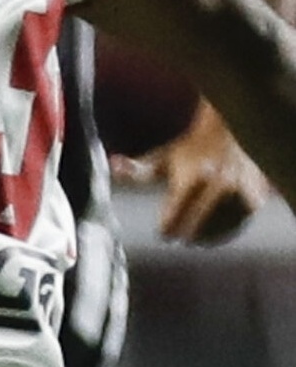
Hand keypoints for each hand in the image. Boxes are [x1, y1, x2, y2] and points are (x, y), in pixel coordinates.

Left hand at [112, 98, 267, 244]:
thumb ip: (137, 170)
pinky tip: (223, 225)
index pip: (173, 217)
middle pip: (197, 225)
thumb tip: (113, 165)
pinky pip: (241, 220)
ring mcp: (237, 188)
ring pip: (221, 226)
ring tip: (201, 235)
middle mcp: (214, 184)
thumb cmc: (187, 147)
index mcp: (189, 178)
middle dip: (187, 234)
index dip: (167, 229)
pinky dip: (232, 224)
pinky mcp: (253, 191)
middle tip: (181, 238)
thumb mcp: (160, 158)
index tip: (164, 233)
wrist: (225, 128)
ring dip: (211, 233)